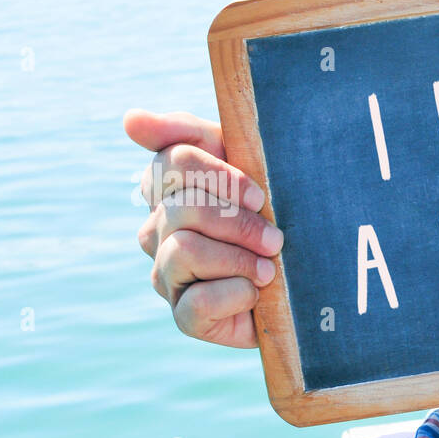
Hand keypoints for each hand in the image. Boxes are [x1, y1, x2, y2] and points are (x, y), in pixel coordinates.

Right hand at [125, 110, 281, 347]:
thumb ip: (187, 134)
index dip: (222, 176)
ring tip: (269, 269)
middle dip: (239, 223)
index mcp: (169, 190)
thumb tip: (130, 120)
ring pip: (184, 251)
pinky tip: (255, 294)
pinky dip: (236, 295)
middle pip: (184, 208)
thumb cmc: (274, 215)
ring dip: (239, 259)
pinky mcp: (185, 317)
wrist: (308, 282)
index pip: (174, 162)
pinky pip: (198, 302)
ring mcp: (167, 276)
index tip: (260, 195)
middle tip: (275, 238)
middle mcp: (158, 231)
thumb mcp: (246, 163)